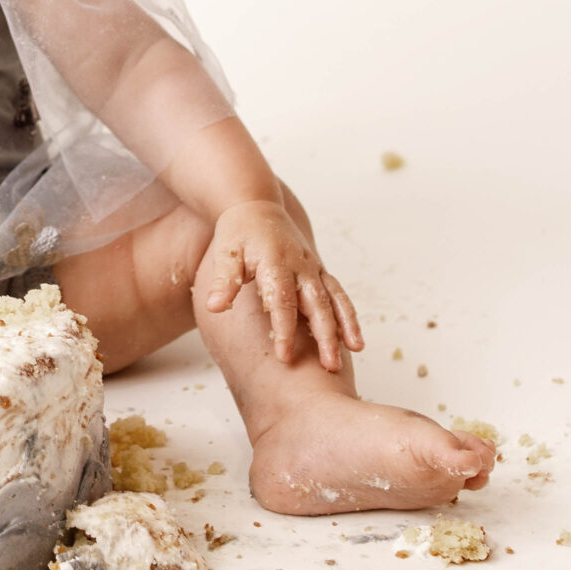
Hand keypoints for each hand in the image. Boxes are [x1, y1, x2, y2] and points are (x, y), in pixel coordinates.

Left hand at [195, 200, 365, 370]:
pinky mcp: (319, 271)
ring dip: (345, 326)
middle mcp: (300, 266)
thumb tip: (216, 307)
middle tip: (330, 365)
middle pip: (316, 304)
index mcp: (276, 262)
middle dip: (325, 335)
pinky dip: (348, 316)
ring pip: (334, 299)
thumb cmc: (238, 231)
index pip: (282, 301)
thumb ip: (225, 281)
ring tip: (355, 350)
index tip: (285, 356)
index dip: (284, 330)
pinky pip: (338, 294)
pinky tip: (354, 339)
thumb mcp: (226, 252)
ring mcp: (313, 268)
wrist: (256, 204)